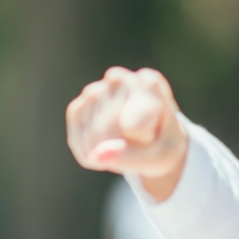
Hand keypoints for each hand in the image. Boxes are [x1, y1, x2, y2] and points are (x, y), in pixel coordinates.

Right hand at [65, 66, 189, 199]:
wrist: (152, 138)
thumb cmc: (161, 144)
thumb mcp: (160, 156)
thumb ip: (131, 158)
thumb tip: (93, 156)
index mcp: (148, 84)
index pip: (135, 122)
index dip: (143, 139)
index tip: (154, 134)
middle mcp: (119, 79)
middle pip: (110, 128)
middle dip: (122, 148)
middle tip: (138, 143)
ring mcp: (95, 91)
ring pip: (92, 136)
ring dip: (107, 153)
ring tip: (123, 144)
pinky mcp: (76, 108)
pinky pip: (77, 140)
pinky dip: (90, 154)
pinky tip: (106, 149)